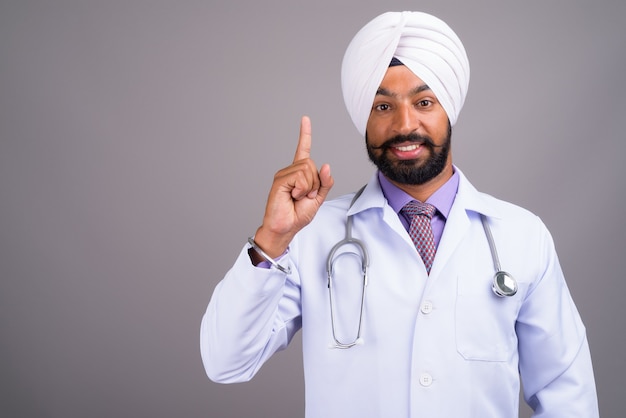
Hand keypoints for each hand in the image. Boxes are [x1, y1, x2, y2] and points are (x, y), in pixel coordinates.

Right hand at [252, 116, 333, 257]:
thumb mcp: (318, 198)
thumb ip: (325, 183)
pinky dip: (301, 189)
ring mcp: (284, 175)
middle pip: (312, 164)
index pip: (303, 150)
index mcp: (299, 174)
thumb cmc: (297, 215)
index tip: (305, 119)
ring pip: (307, 170)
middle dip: (315, 183)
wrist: (285, 228)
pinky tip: (292, 196)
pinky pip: (300, 177)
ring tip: (297, 198)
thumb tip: (326, 165)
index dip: (305, 134)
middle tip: (305, 196)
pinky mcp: (280, 180)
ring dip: (308, 187)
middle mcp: (290, 171)